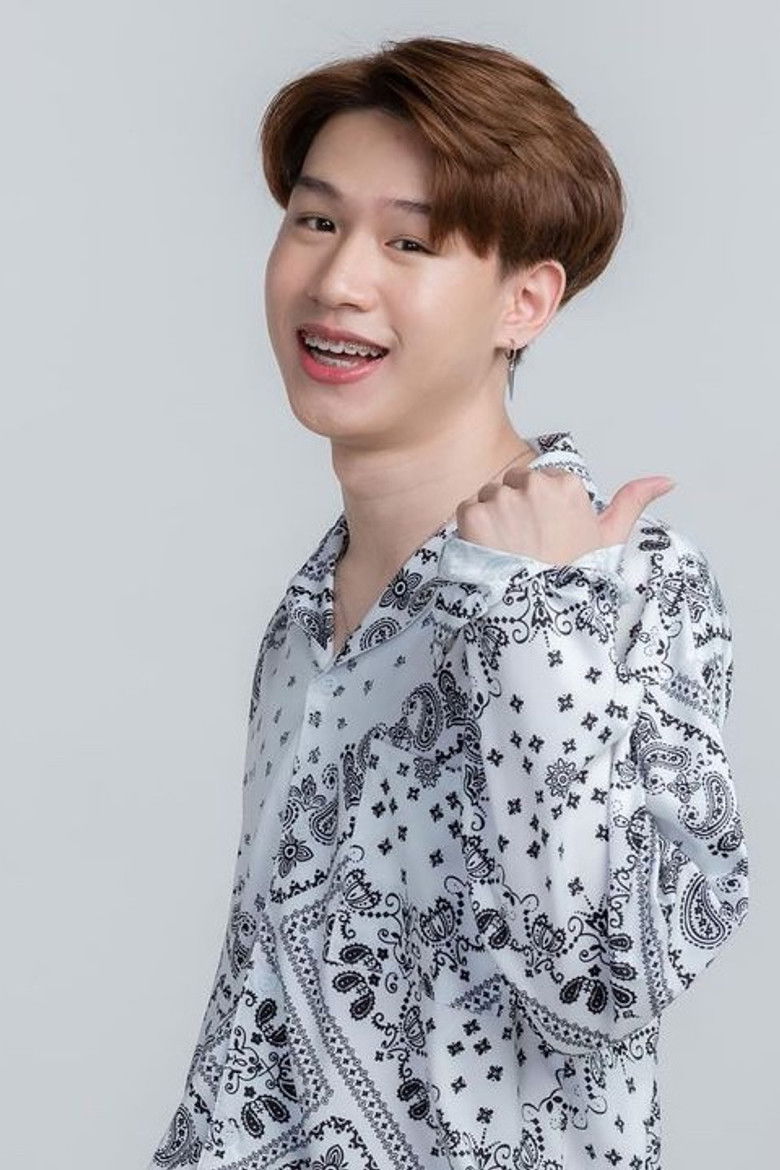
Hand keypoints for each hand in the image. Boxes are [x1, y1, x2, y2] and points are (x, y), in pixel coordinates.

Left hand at [456, 463, 675, 564]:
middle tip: (527, 548)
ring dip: (493, 520)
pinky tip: (492, 555)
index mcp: (567, 484)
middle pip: (513, 485)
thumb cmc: (576, 579)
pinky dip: (473, 532)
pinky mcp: (474, 515)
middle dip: (516, 509)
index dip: (540, 510)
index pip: (540, 481)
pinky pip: (467, 511)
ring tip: (509, 554)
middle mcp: (534, 485)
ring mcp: (502, 499)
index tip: (545, 536)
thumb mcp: (610, 539)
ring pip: (489, 497)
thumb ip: (633, 501)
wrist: (542, 616)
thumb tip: (667, 480)